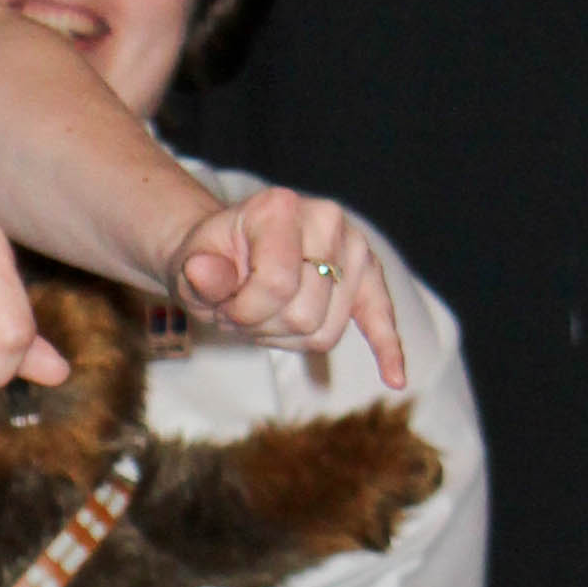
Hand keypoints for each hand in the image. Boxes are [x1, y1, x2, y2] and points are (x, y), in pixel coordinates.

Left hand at [166, 189, 407, 389]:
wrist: (229, 252)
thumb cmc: (213, 261)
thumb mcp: (193, 267)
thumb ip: (201, 275)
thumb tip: (203, 273)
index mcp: (280, 207)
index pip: (277, 284)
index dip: (244, 309)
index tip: (224, 304)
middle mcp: (326, 218)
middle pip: (304, 315)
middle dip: (265, 326)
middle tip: (243, 308)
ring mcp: (353, 246)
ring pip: (326, 332)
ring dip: (287, 336)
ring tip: (267, 311)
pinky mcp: (368, 274)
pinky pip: (380, 316)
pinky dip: (387, 347)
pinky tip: (394, 379)